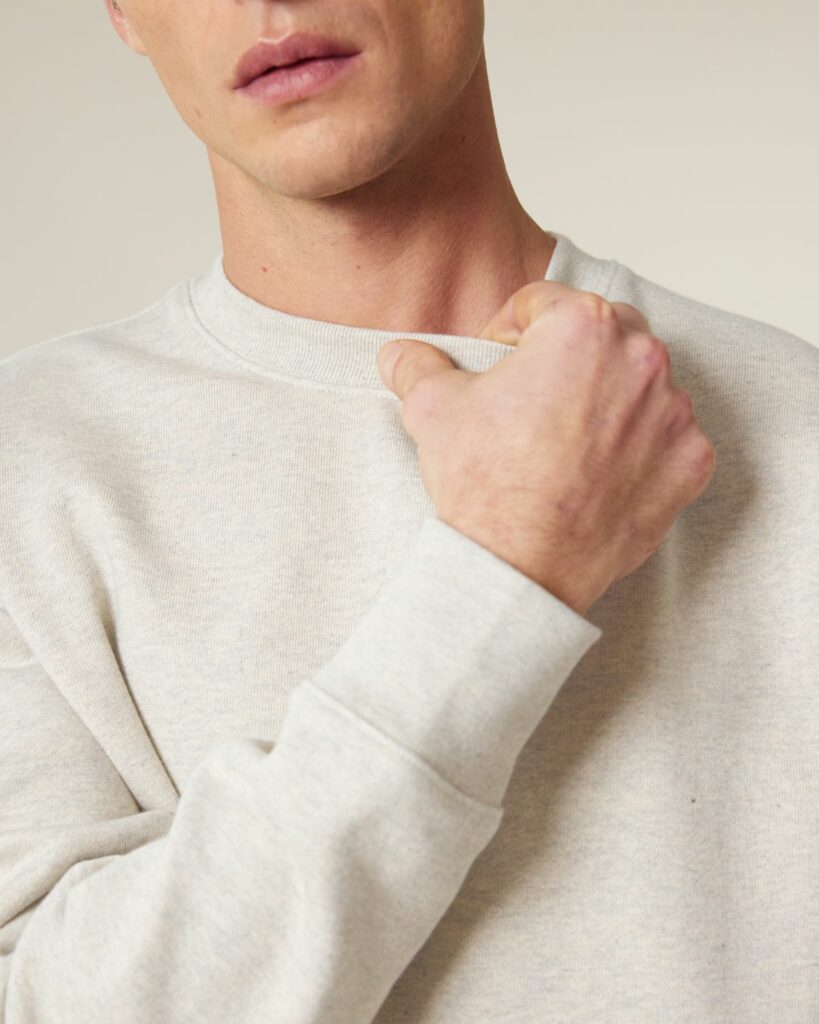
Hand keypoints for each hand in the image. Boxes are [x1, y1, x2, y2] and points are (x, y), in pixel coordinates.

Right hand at [375, 281, 715, 614]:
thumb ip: (418, 365)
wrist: (519, 567)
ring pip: (642, 383)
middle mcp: (642, 358)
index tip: (500, 361)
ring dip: (609, 397)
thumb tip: (399, 354)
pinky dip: (642, 446)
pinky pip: (669, 437)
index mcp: (582, 326)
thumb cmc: (483, 482)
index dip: (510, 330)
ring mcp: (675, 412)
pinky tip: (601, 470)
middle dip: (569, 354)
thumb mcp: (432, 409)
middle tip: (535, 396)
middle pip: (604, 332)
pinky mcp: (691, 462)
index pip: (543, 302)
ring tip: (567, 438)